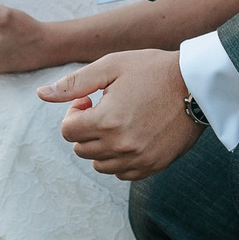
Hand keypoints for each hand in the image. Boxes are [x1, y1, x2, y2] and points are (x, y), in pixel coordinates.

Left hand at [41, 49, 202, 179]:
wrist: (198, 85)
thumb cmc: (153, 70)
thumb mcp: (111, 67)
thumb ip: (74, 83)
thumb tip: (40, 94)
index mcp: (106, 120)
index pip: (67, 131)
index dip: (74, 113)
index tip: (90, 100)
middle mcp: (121, 145)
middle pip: (81, 149)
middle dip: (86, 129)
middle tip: (106, 108)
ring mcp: (138, 158)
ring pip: (99, 164)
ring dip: (101, 146)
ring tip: (120, 122)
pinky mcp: (153, 166)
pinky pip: (122, 173)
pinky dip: (120, 159)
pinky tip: (132, 136)